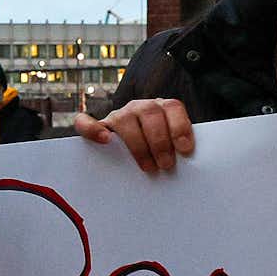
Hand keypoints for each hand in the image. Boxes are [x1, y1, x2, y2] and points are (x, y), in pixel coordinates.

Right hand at [74, 98, 194, 172]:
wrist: (129, 150)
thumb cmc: (156, 153)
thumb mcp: (170, 148)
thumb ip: (177, 149)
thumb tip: (190, 168)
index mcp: (162, 108)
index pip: (172, 107)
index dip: (180, 126)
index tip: (184, 149)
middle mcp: (140, 107)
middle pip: (150, 113)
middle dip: (160, 141)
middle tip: (166, 165)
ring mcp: (118, 116)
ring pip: (124, 119)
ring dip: (137, 144)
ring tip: (147, 166)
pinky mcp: (98, 128)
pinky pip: (86, 122)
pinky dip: (93, 129)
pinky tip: (105, 140)